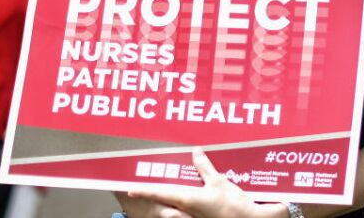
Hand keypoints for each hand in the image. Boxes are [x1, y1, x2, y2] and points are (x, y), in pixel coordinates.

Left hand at [126, 148, 287, 217]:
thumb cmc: (233, 204)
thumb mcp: (219, 181)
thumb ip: (205, 167)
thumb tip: (195, 152)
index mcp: (188, 199)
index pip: (160, 193)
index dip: (144, 191)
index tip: (129, 190)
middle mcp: (186, 211)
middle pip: (164, 206)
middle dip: (155, 199)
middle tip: (145, 190)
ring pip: (174, 211)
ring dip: (170, 205)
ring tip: (168, 197)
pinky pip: (187, 214)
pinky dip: (182, 209)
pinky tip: (188, 203)